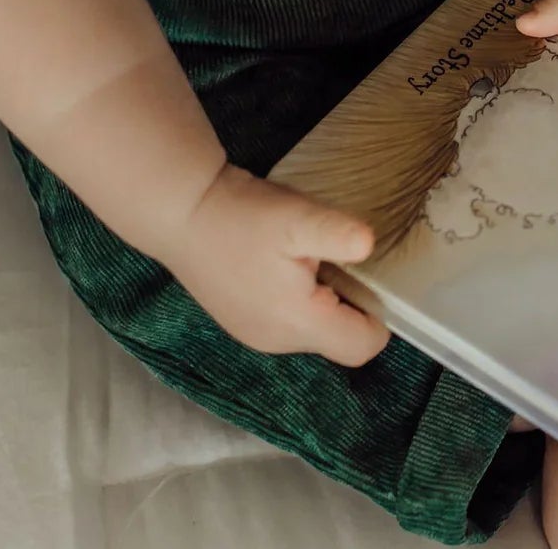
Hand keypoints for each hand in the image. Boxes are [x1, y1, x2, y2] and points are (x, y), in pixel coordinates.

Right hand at [158, 165, 389, 364]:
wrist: (180, 211)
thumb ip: (338, 234)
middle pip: (339, 340)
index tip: (365, 276)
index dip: (377, 315)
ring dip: (322, 299)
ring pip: (313, 330)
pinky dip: (297, 298)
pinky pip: (288, 322)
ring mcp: (256, 336)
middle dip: (348, 303)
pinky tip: (281, 264)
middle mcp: (278, 342)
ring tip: (304, 258)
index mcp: (298, 324)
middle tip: (331, 259)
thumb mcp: (297, 218)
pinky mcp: (242, 322)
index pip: (362, 347)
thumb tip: (369, 244)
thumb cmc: (241, 215)